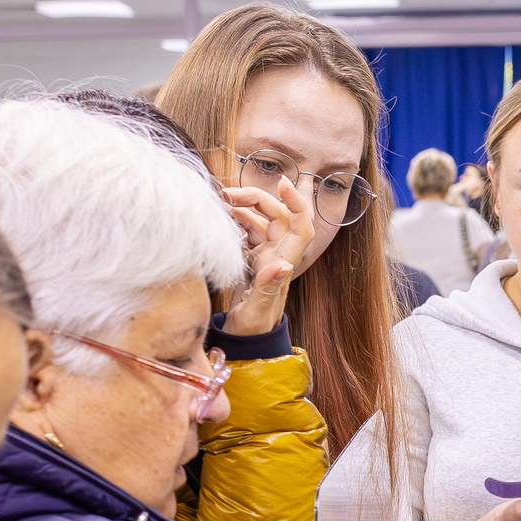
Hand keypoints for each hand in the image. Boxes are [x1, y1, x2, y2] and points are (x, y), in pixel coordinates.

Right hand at [220, 174, 316, 336]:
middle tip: (226, 194)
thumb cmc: (254, 328)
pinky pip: (248, 230)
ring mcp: (267, 254)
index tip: (282, 182)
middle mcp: (279, 254)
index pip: (301, 226)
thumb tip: (283, 266)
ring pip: (260, 219)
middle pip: (277, 215)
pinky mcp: (253, 257)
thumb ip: (268, 287)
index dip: (296, 202)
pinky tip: (221, 217)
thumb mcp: (258, 310)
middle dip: (255, 198)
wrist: (245, 338)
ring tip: (219, 202)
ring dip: (242, 207)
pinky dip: (236, 220)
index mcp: (284, 263)